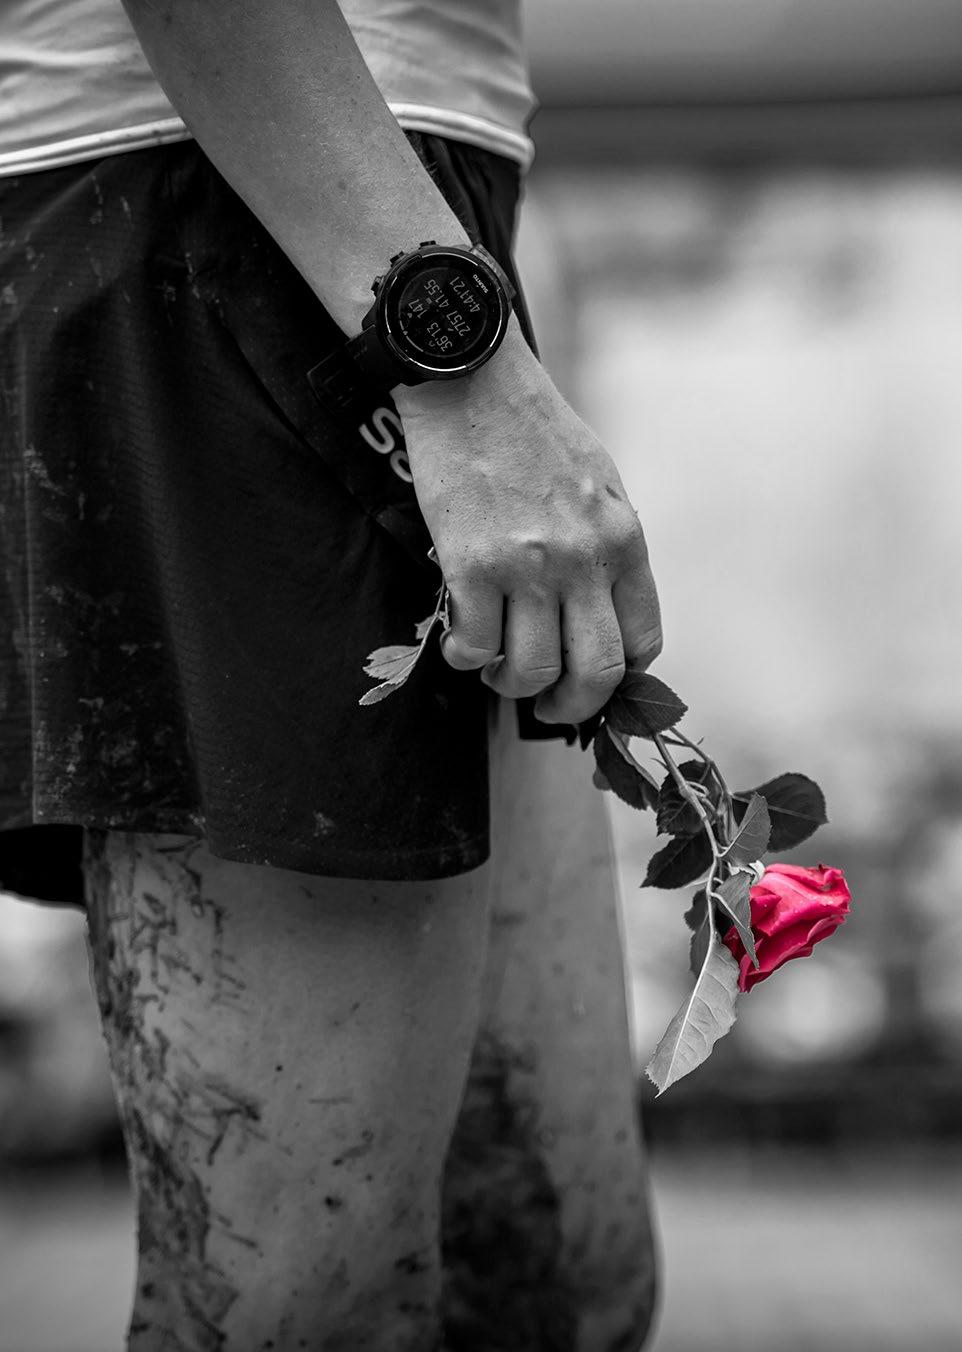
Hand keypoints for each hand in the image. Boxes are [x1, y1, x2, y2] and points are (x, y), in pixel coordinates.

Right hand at [394, 319, 662, 723]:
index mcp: (624, 540)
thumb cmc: (532, 429)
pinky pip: (475, 646)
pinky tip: (463, 642)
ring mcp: (527, 566)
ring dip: (512, 684)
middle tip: (549, 704)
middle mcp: (583, 559)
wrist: (471, 380)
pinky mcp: (471, 565)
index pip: (643, 642)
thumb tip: (596, 615)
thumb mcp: (597, 483)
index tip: (593, 678)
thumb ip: (604, 549)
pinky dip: (467, 658)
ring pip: (531, 671)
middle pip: (596, 674)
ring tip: (497, 667)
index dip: (619, 678)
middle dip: (572, 707)